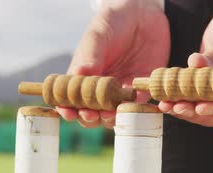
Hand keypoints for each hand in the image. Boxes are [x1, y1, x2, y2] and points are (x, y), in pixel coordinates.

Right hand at [58, 0, 169, 127]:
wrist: (144, 14)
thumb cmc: (114, 22)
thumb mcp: (98, 35)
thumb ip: (90, 55)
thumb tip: (80, 74)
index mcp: (83, 76)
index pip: (72, 99)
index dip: (69, 109)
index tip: (68, 112)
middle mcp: (100, 88)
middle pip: (91, 113)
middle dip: (89, 117)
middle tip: (90, 114)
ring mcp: (120, 91)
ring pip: (113, 115)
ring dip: (110, 118)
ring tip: (109, 113)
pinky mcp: (141, 91)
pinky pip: (137, 106)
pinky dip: (132, 110)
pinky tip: (129, 106)